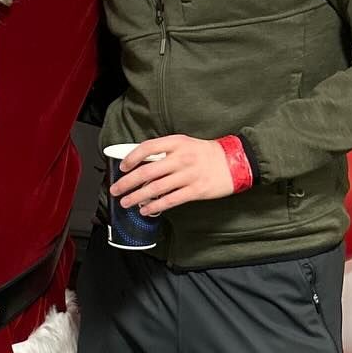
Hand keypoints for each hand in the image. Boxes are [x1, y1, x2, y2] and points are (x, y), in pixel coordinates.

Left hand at [111, 135, 233, 215]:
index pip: (147, 148)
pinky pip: (170, 200)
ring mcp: (189, 175)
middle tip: (115, 190)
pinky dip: (155, 206)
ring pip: (156, 188)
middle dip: (127, 183)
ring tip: (126, 202)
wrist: (236, 161)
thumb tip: (140, 164)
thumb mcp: (185, 144)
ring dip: (137, 197)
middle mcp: (181, 158)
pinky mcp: (196, 190)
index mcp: (177, 143)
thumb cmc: (206, 153)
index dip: (131, 158)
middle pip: (147, 172)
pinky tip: (146, 210)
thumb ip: (165, 152)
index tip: (122, 167)